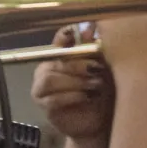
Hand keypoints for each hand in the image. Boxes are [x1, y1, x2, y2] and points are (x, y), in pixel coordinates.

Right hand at [30, 27, 113, 141]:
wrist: (99, 121)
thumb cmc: (102, 91)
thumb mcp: (104, 69)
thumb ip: (96, 50)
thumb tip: (92, 26)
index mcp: (61, 56)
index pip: (59, 39)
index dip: (66, 36)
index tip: (76, 34)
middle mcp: (47, 69)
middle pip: (55, 60)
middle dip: (78, 64)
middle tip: (97, 70)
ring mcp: (41, 88)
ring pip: (50, 79)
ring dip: (75, 81)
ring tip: (94, 86)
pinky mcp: (44, 107)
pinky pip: (53, 99)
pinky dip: (72, 96)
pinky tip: (86, 97)